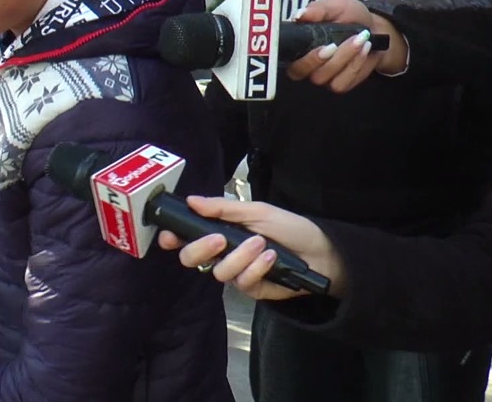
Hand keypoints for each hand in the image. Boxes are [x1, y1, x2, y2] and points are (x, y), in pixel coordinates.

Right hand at [157, 197, 346, 299]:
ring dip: (240, 256)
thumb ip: (223, 207)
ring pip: (219, 272)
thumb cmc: (289, 227)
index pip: (187, 238)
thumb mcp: (257, 210)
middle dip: (200, 249)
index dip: (173, 238)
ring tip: (262, 244)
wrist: (322, 252)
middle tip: (218, 238)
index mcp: (219, 232)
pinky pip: (243, 282)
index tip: (169, 236)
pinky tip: (272, 257)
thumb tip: (191, 200)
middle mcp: (223, 254)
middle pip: (191, 260)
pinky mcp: (252, 290)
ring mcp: (236, 273)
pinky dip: (257, 267)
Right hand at [286, 0, 408, 92]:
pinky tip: (364, 49)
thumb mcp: (335, 6)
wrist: (375, 28)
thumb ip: (318, 10)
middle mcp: (305, 63)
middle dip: (317, 59)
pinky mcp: (339, 84)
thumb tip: (299, 15)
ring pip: (322, 77)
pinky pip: (341, 82)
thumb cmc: (349, 16)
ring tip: (360, 38)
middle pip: (299, 71)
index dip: (293, 53)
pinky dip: (355, 65)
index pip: (284, 55)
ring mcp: (321, 76)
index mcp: (297, 43)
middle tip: (333, 45)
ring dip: (343, 58)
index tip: (314, 44)